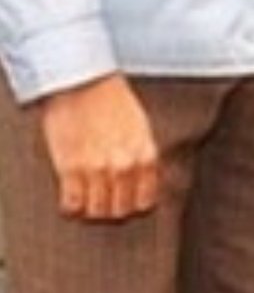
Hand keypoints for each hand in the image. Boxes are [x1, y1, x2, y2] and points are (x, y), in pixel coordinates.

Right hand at [39, 74, 158, 220]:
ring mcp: (97, 170)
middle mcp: (125, 166)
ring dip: (90, 208)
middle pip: (120, 211)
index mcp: (146, 155)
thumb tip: (142, 180)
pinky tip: (70, 194)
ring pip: (96, 212)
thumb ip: (142, 156)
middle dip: (111, 208)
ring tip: (85, 196)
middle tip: (101, 199)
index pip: (144, 202)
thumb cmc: (110, 98)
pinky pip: (72, 205)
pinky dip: (70, 205)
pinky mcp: (71, 169)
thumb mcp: (140, 127)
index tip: (123, 200)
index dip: (132, 204)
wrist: (82, 80)